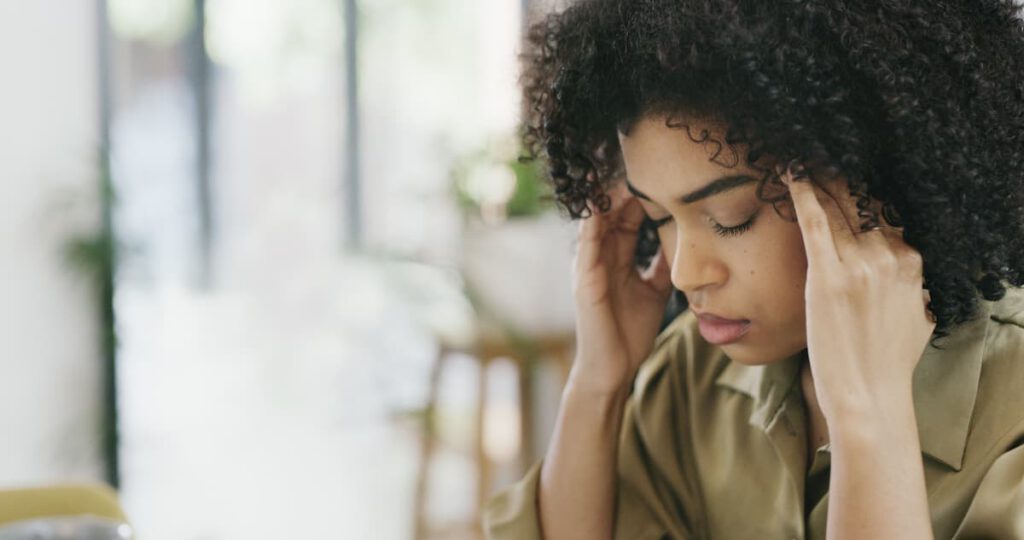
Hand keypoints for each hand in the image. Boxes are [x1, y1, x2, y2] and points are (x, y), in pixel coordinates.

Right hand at [570, 181, 674, 394]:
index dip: (640, 195)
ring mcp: (590, 267)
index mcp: (617, 259)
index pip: (627, 217)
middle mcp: (601, 258)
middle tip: (643, 161)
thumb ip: (660, 266)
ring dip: (607, 197)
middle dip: (626, 188)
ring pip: (596, 222)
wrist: (613, 368)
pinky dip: (591, 223)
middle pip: (612, 213)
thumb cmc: (630, 333)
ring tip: (620, 172)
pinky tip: (600, 204)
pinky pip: (586, 245)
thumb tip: (680, 241)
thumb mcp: (654, 291)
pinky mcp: (584, 281)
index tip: (659, 173)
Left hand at [781, 166, 936, 421]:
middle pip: (863, 203)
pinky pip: (815, 221)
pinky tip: (791, 172)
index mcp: (913, 263)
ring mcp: (860, 266)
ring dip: (820, 178)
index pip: (886, 214)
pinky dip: (803, 192)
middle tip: (819, 151)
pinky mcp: (828, 276)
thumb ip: (915, 290)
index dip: (863, 193)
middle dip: (841, 177)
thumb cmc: (887, 362)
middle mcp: (891, 257)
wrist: (868, 395)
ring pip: (839, 207)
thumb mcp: (919, 318)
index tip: (845, 172)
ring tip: (803, 156)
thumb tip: (915, 282)